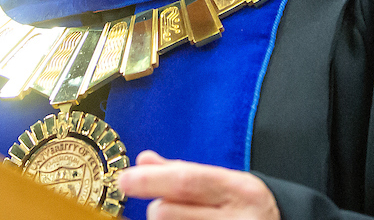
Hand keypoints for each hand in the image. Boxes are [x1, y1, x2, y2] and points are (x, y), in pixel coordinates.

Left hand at [116, 150, 279, 219]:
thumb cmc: (249, 206)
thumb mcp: (226, 182)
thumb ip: (184, 171)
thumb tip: (144, 160)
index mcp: (238, 190)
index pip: (186, 181)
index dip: (151, 180)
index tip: (124, 179)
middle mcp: (238, 219)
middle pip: (168, 212)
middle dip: (157, 207)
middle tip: (168, 206)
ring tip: (187, 218)